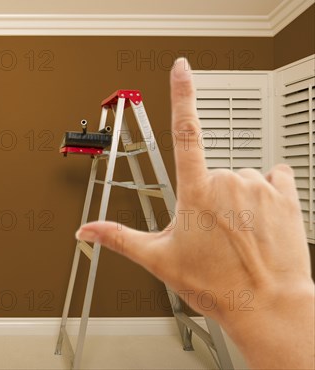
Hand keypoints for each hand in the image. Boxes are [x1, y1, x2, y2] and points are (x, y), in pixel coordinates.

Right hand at [76, 58, 313, 368]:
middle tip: (211, 231)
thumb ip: (118, 238)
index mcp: (196, 191)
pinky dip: (267, 192)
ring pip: (240, 177)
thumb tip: (86, 231)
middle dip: (207, 194)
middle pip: (210, 171)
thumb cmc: (217, 285)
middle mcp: (228, 181)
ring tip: (236, 232)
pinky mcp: (286, 195)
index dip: (182, 94)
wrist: (268, 306)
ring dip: (236, 197)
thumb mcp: (159, 259)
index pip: (184, 130)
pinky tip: (261, 219)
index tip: (182, 67)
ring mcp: (259, 186)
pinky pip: (274, 177)